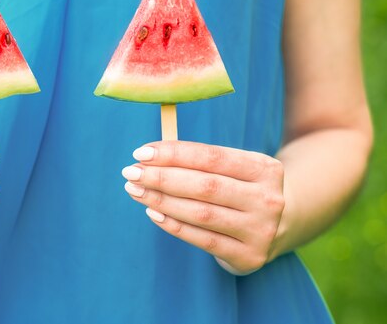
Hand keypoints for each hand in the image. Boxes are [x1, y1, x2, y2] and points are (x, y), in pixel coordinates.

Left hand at [122, 140, 284, 274]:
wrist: (278, 227)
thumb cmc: (239, 188)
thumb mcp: (232, 169)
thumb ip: (197, 160)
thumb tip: (148, 156)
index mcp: (264, 168)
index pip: (211, 156)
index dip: (173, 153)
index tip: (141, 153)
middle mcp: (267, 199)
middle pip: (205, 186)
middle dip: (161, 178)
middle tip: (131, 172)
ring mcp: (260, 230)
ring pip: (201, 213)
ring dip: (161, 201)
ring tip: (135, 191)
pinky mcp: (248, 256)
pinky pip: (202, 240)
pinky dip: (173, 225)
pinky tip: (152, 213)